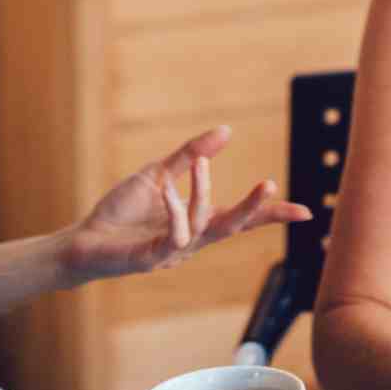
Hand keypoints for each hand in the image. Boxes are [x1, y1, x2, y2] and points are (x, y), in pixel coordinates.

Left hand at [64, 126, 308, 284]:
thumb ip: (191, 156)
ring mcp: (173, 252)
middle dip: (254, 208)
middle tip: (270, 184)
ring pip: (203, 225)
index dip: (271, 214)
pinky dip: (175, 212)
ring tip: (201, 164)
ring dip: (203, 192)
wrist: (84, 238)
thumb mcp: (159, 174)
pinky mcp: (152, 258)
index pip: (241, 218)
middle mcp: (192, 240)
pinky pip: (174, 235)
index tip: (306, 212)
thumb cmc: (122, 211)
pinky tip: (168, 193)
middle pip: (233, 227)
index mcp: (197, 221)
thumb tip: (226, 131)